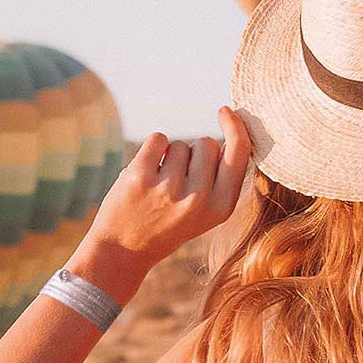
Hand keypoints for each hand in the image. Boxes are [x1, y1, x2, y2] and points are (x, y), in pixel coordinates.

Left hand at [67, 106, 250, 301]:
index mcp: (221, 207)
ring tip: (159, 186)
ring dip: (169, 157)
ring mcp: (169, 188)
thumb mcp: (205, 212)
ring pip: (180, 144)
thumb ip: (221, 179)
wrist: (123, 251)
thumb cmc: (169, 224)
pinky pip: (158, 139)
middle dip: (194, 153)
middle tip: (178, 183)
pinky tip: (145, 174)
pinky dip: (152, 149)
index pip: (239, 154)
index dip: (235, 128)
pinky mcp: (140, 177)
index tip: (225, 111)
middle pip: (207, 143)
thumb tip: (231, 135)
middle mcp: (199, 199)